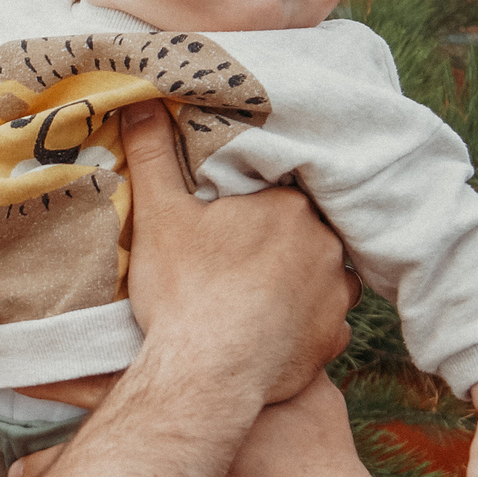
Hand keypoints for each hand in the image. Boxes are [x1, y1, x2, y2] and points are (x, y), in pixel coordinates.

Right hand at [119, 101, 354, 402]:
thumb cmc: (184, 291)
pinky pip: (326, 324)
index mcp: (289, 206)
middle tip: (240, 254)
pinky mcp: (331, 341)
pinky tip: (275, 329)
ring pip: (324, 274)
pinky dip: (305, 324)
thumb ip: (152, 154)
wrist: (205, 375)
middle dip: (280, 238)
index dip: (257, 199)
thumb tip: (142, 101)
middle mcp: (326, 246)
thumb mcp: (159, 215)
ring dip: (301, 279)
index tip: (233, 215)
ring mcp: (335, 297)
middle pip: (307, 229)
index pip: (283, 186)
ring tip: (259, 291)